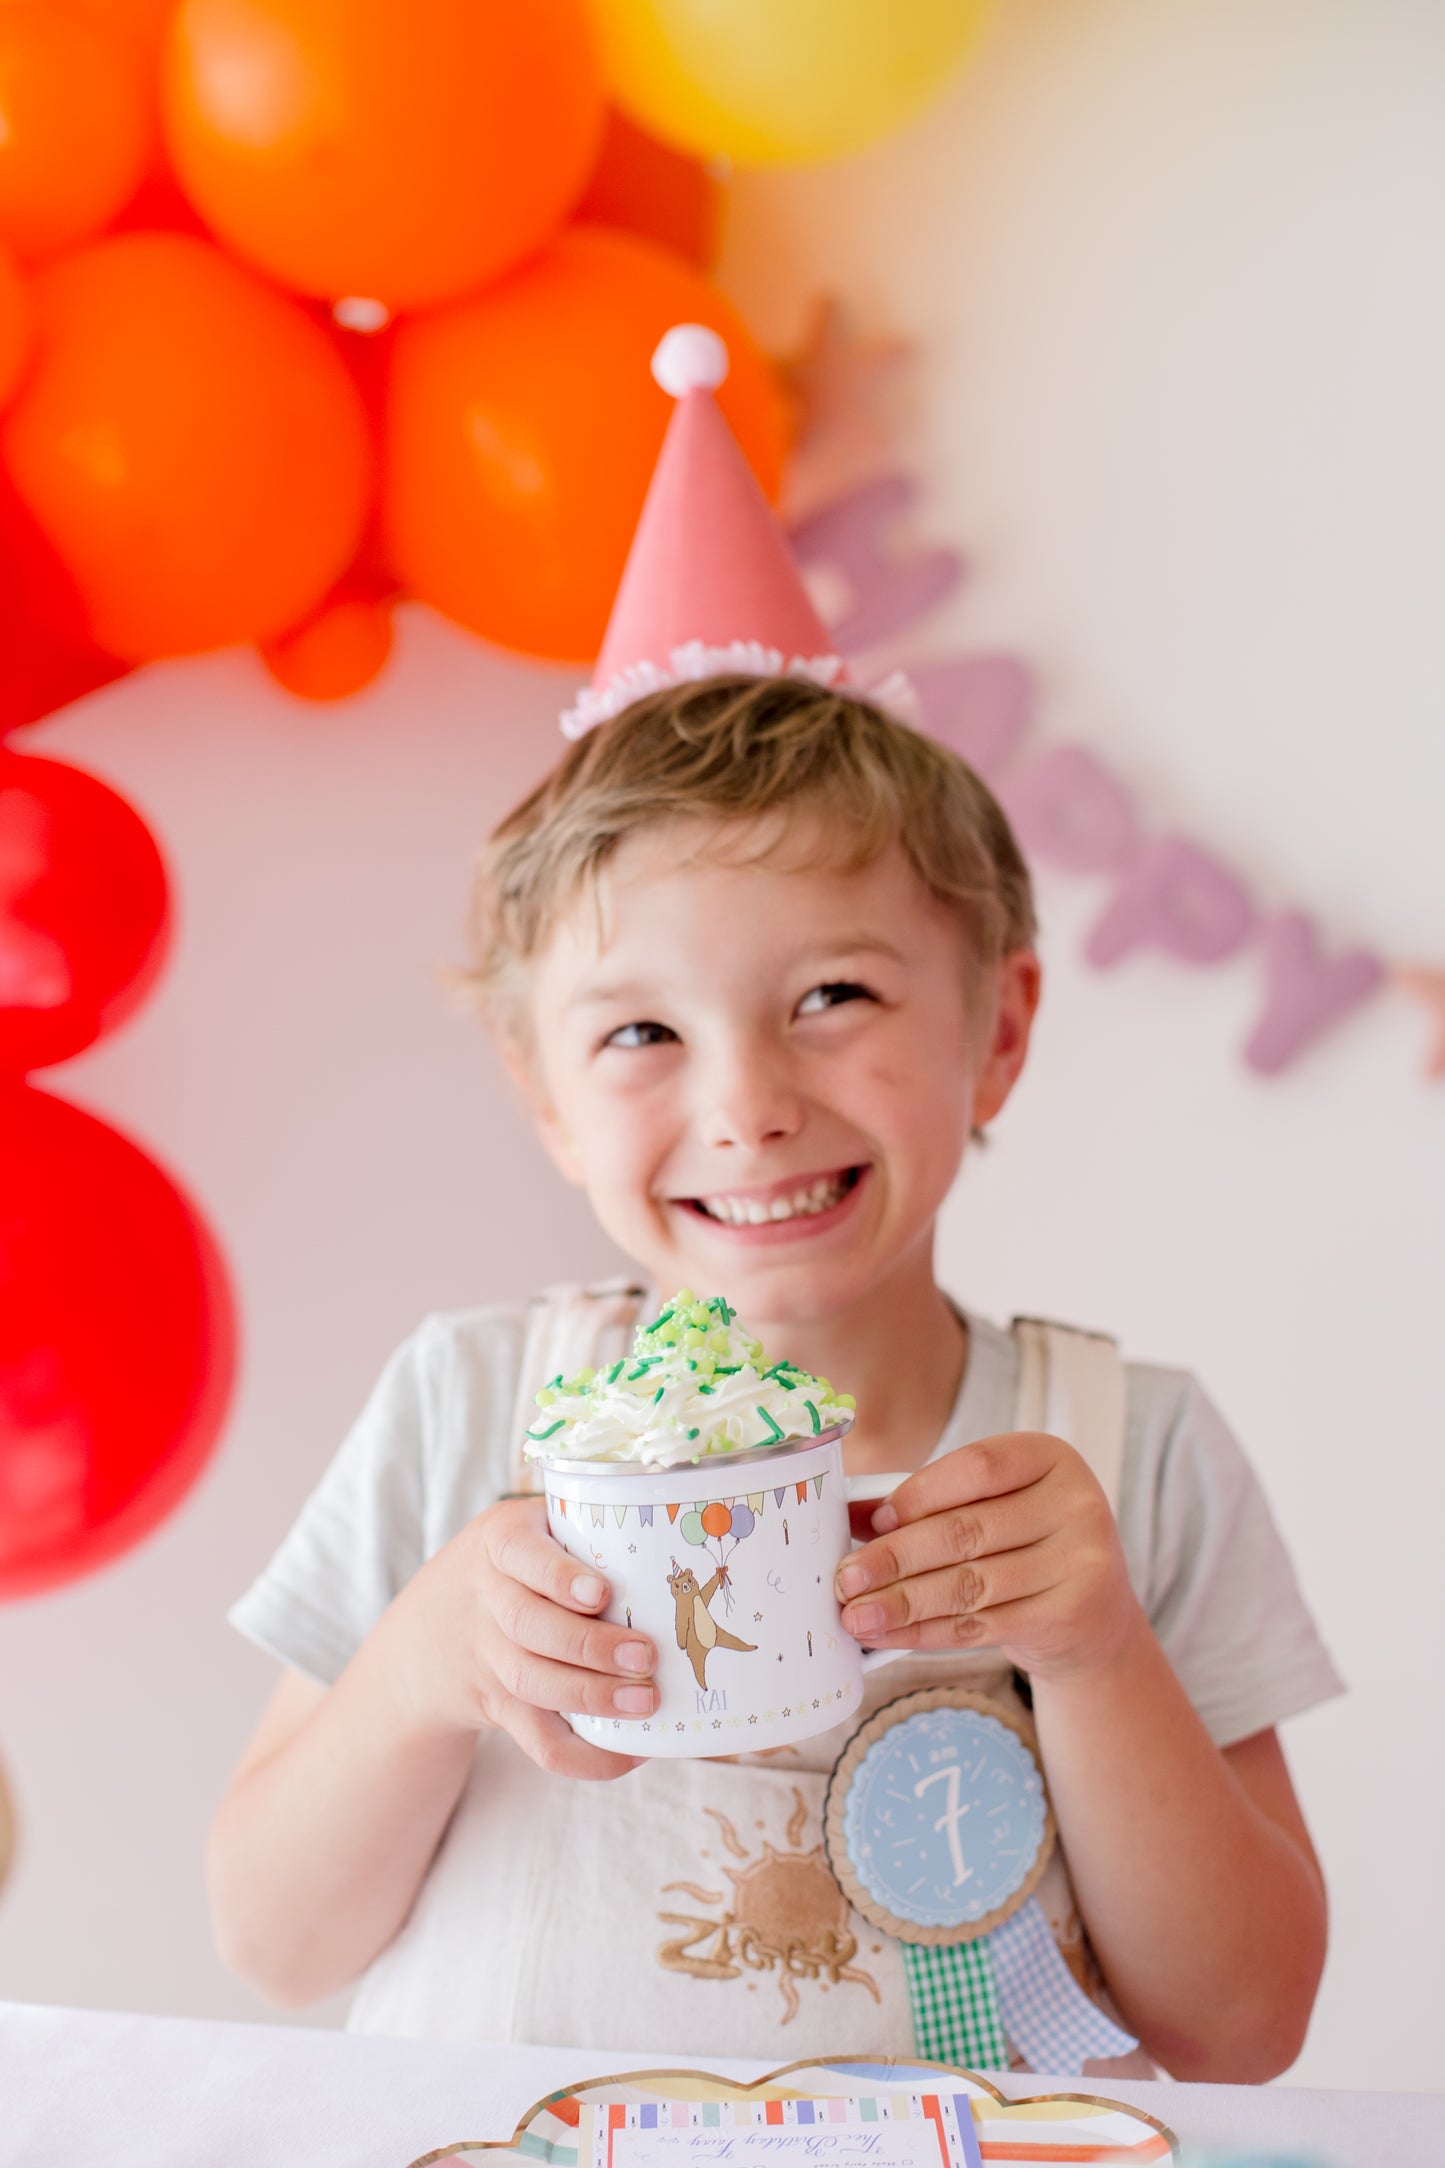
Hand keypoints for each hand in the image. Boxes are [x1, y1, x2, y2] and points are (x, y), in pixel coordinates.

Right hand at [388, 1496, 657, 1779]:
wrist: (429, 1633)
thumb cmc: (511, 1566)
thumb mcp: (526, 1529)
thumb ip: (579, 1533)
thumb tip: (672, 1545)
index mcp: (500, 1542)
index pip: (522, 1555)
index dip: (559, 1578)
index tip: (600, 1594)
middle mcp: (487, 1599)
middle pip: (528, 1626)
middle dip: (589, 1646)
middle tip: (645, 1656)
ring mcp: (488, 1658)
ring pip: (531, 1683)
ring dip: (591, 1696)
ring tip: (645, 1701)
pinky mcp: (499, 1707)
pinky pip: (537, 1741)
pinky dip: (584, 1758)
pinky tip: (631, 1753)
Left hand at [834, 1432, 1141, 1679]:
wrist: (1095, 1616)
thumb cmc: (1026, 1545)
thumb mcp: (993, 1507)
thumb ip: (932, 1502)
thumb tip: (852, 1512)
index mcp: (1050, 1457)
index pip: (978, 1468)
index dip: (919, 1494)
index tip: (874, 1522)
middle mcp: (1076, 1504)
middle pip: (966, 1531)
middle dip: (895, 1558)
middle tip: (844, 1577)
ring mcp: (1080, 1561)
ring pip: (969, 1584)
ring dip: (902, 1602)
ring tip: (855, 1613)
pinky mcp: (1070, 1615)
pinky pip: (981, 1625)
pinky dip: (926, 1632)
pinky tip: (888, 1635)